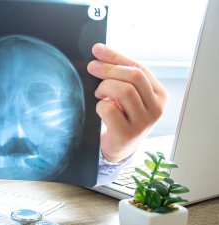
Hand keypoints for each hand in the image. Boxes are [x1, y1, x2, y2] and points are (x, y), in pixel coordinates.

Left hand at [87, 43, 167, 161]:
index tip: (97, 50)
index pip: (139, 68)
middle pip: (134, 76)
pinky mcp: (127, 133)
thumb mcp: (128, 95)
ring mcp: (143, 122)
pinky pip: (110, 109)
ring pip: (124, 90)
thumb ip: (121, 75)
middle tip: (92, 68)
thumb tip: (99, 51)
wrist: (119, 147)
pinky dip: (101, 105)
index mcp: (160, 94)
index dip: (116, 57)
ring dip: (105, 88)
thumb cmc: (122, 116)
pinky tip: (101, 110)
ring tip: (99, 94)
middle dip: (109, 69)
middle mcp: (156, 108)